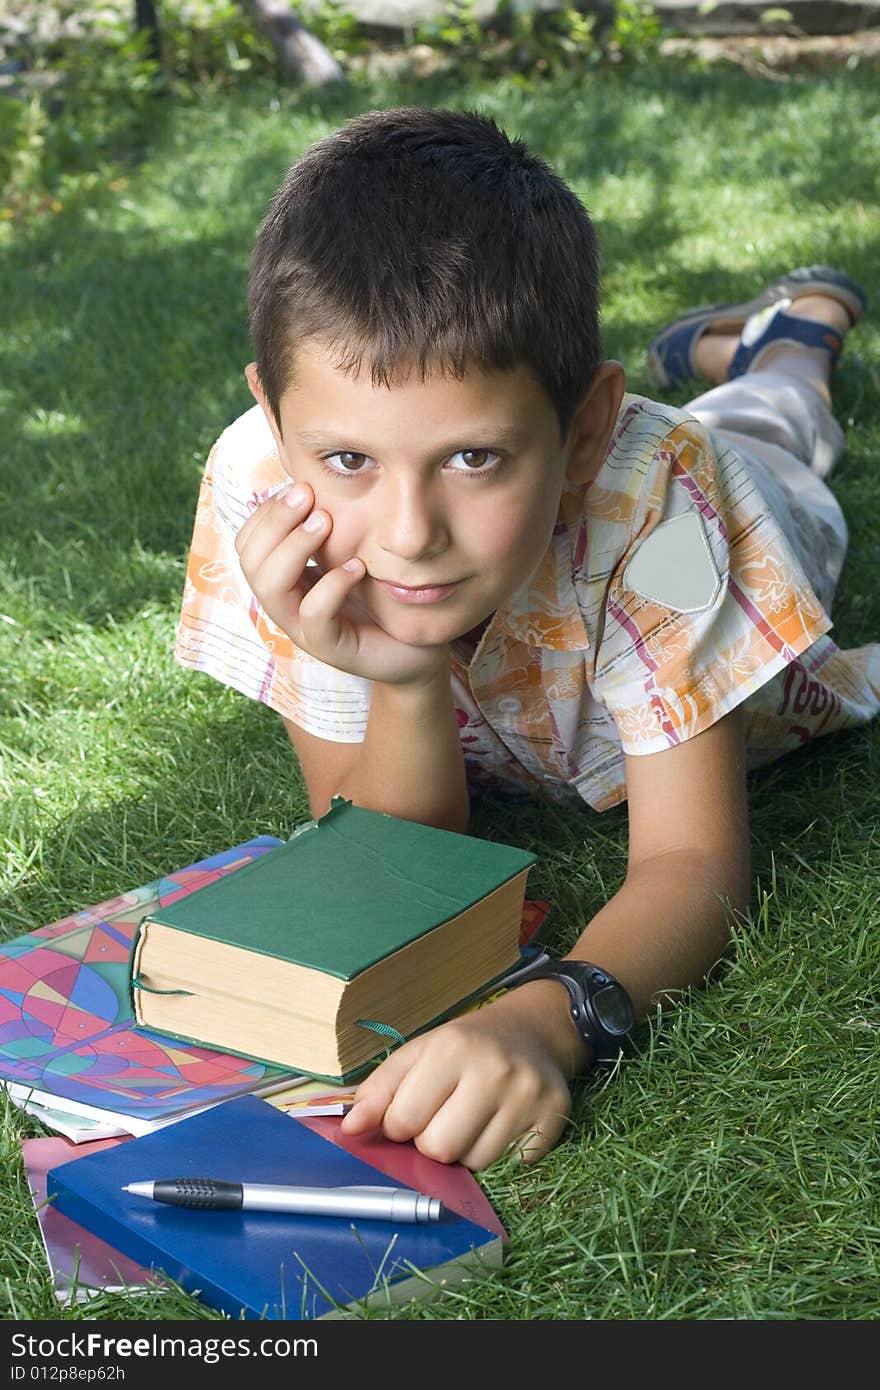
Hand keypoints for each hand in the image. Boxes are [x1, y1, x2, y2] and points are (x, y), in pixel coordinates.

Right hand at [234, 482, 450, 686]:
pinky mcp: (332, 649)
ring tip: (326, 522)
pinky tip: (357, 567)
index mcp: (285, 578)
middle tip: (309, 495)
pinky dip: (332, 586)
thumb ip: (332, 522)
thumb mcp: (353, 549)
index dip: (266, 512)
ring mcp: (304, 630)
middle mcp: (286, 604)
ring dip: (294, 548)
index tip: (300, 485)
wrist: (418, 647)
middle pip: (251, 561)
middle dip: (276, 522)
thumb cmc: (383, 595)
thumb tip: (318, 471)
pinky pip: (314, 617)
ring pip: (270, 589)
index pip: (249, 542)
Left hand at [340, 986, 580, 1170]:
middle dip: (432, 1143)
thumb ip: (379, 1089)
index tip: (414, 1111)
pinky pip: (512, 1166)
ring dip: (465, 1153)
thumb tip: (350, 1130)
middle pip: (439, 1149)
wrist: (531, 1032)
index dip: (400, 1125)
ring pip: (475, 1165)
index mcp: (451, 1048)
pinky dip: (500, 1157)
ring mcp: (528, 1095)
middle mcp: (493, 1070)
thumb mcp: (418, 1053)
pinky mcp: (553, 1117)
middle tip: (444, 1118)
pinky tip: (501, 1127)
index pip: (404, 1121)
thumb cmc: (465, 1046)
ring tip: (473, 1122)